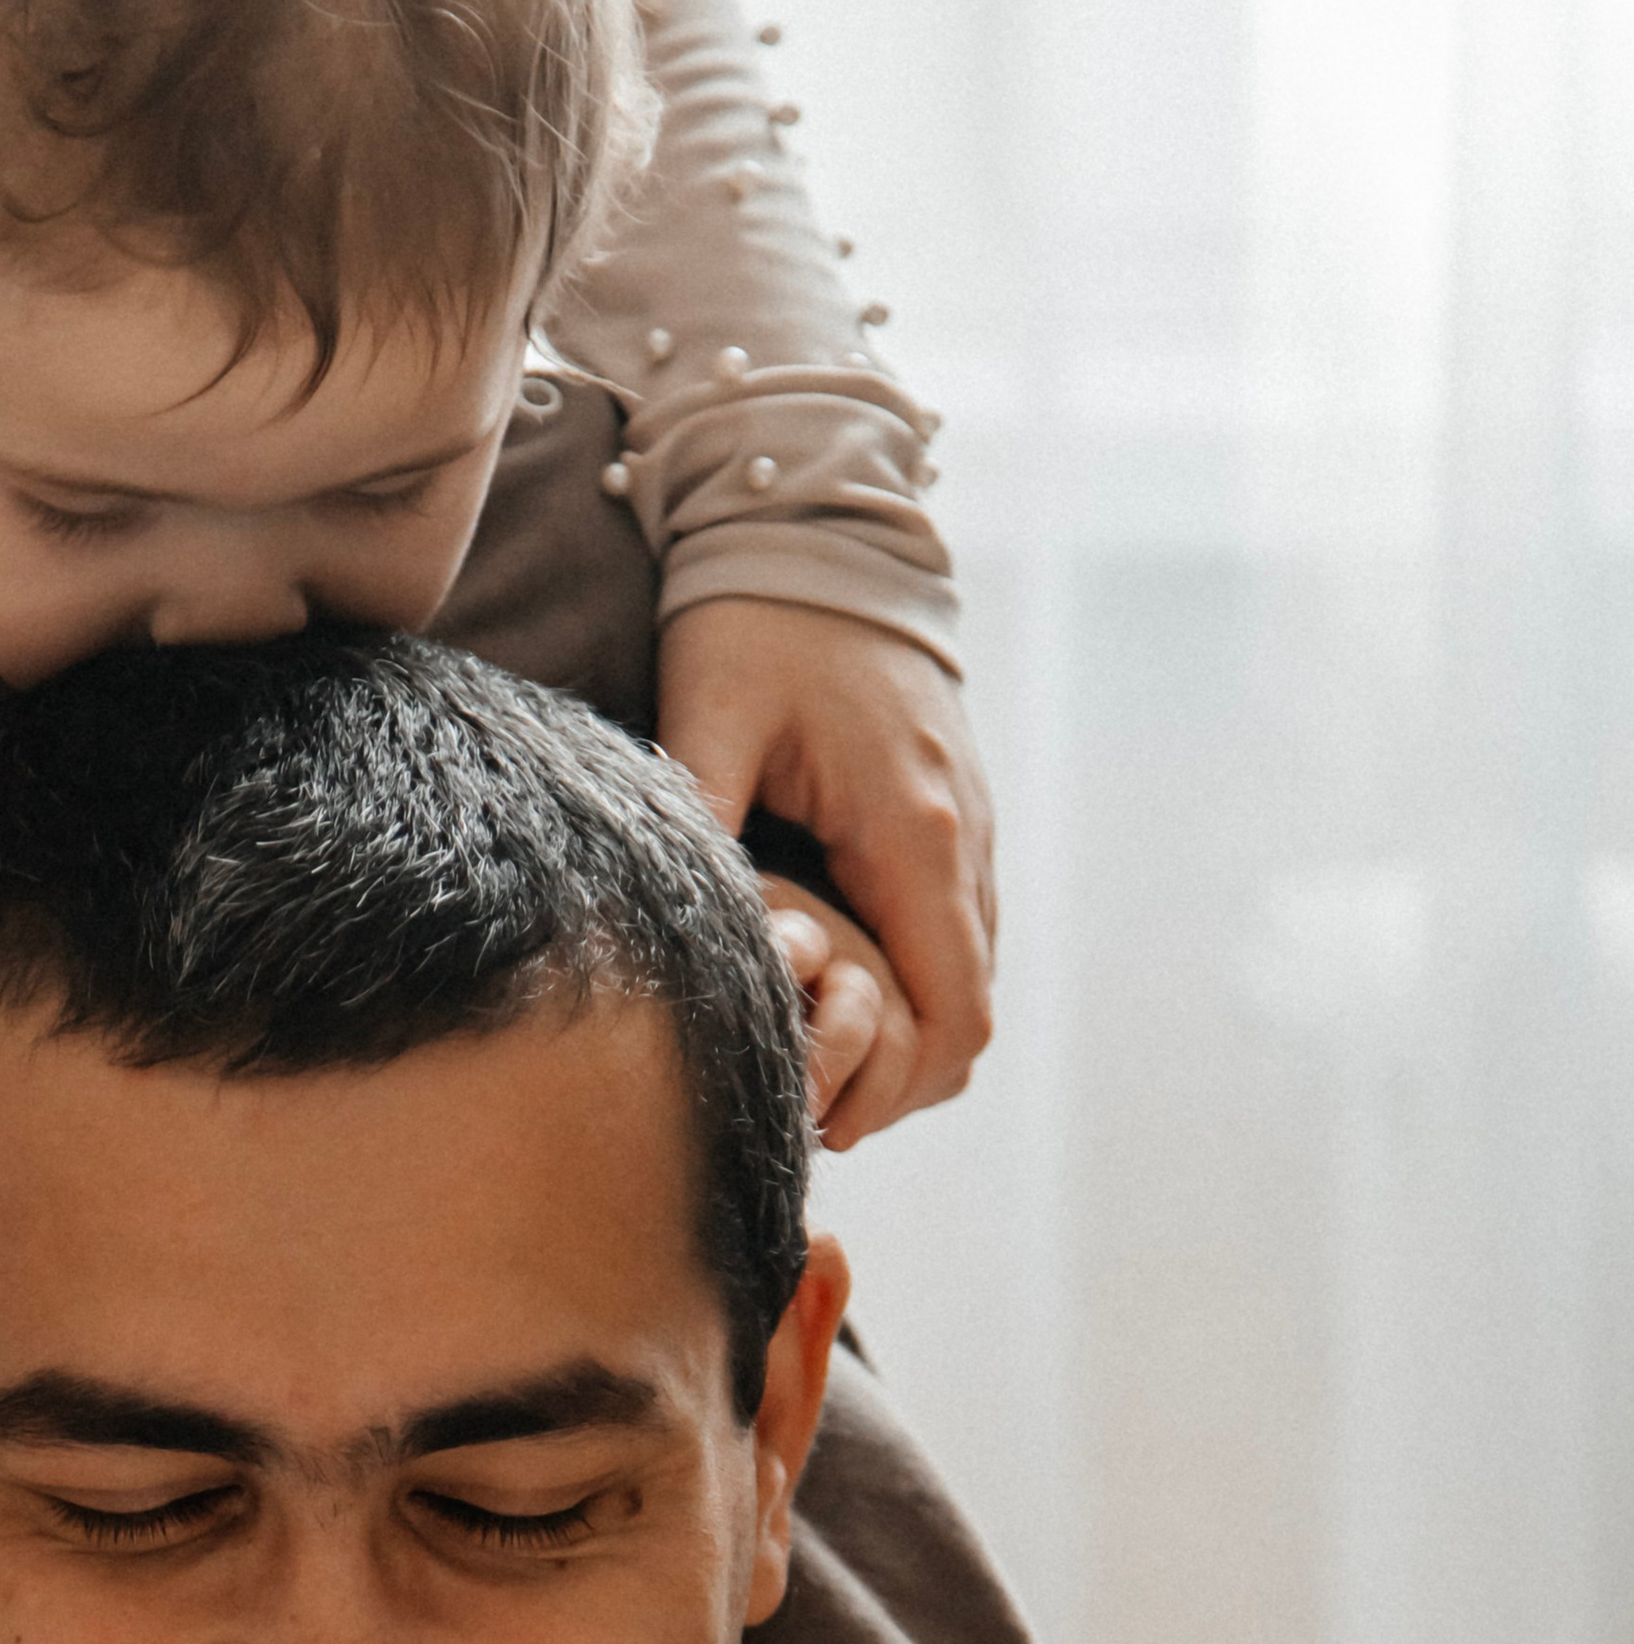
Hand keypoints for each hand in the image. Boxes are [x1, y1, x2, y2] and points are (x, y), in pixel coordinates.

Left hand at [655, 599, 995, 1148]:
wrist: (820, 528)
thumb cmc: (755, 619)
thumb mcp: (706, 717)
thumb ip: (696, 824)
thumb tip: (668, 934)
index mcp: (916, 833)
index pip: (954, 1015)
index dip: (901, 1088)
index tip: (824, 1115)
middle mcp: (966, 840)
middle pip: (971, 1017)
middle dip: (900, 1076)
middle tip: (806, 1100)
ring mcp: (973, 827)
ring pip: (968, 977)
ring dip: (906, 1029)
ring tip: (811, 1050)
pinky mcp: (958, 813)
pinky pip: (955, 929)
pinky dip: (911, 976)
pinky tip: (833, 981)